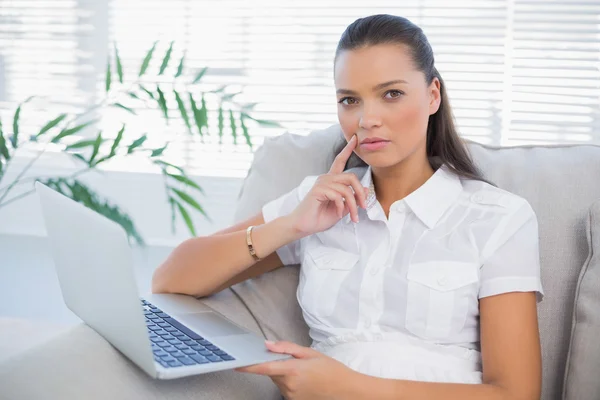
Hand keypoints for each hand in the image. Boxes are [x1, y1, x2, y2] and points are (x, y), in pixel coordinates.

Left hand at [235, 340, 358, 399]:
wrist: (346, 391)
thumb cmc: (331, 370)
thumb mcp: (311, 353)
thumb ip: (287, 348)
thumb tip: (268, 345)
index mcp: (293, 370)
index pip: (264, 368)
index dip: (248, 366)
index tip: (237, 363)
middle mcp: (289, 386)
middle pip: (271, 372)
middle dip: (276, 364)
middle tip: (293, 359)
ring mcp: (291, 396)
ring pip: (278, 380)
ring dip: (283, 373)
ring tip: (304, 371)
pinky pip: (284, 388)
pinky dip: (289, 382)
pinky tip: (304, 380)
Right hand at [288, 134, 367, 235]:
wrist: (303, 226)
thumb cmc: (319, 217)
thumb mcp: (341, 209)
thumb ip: (352, 199)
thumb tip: (366, 189)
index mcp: (331, 180)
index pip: (340, 161)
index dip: (347, 149)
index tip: (355, 139)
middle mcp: (326, 179)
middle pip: (351, 177)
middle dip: (360, 192)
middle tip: (364, 206)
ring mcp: (321, 183)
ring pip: (346, 189)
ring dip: (353, 205)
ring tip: (353, 217)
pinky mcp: (318, 190)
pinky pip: (338, 196)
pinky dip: (341, 207)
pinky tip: (338, 214)